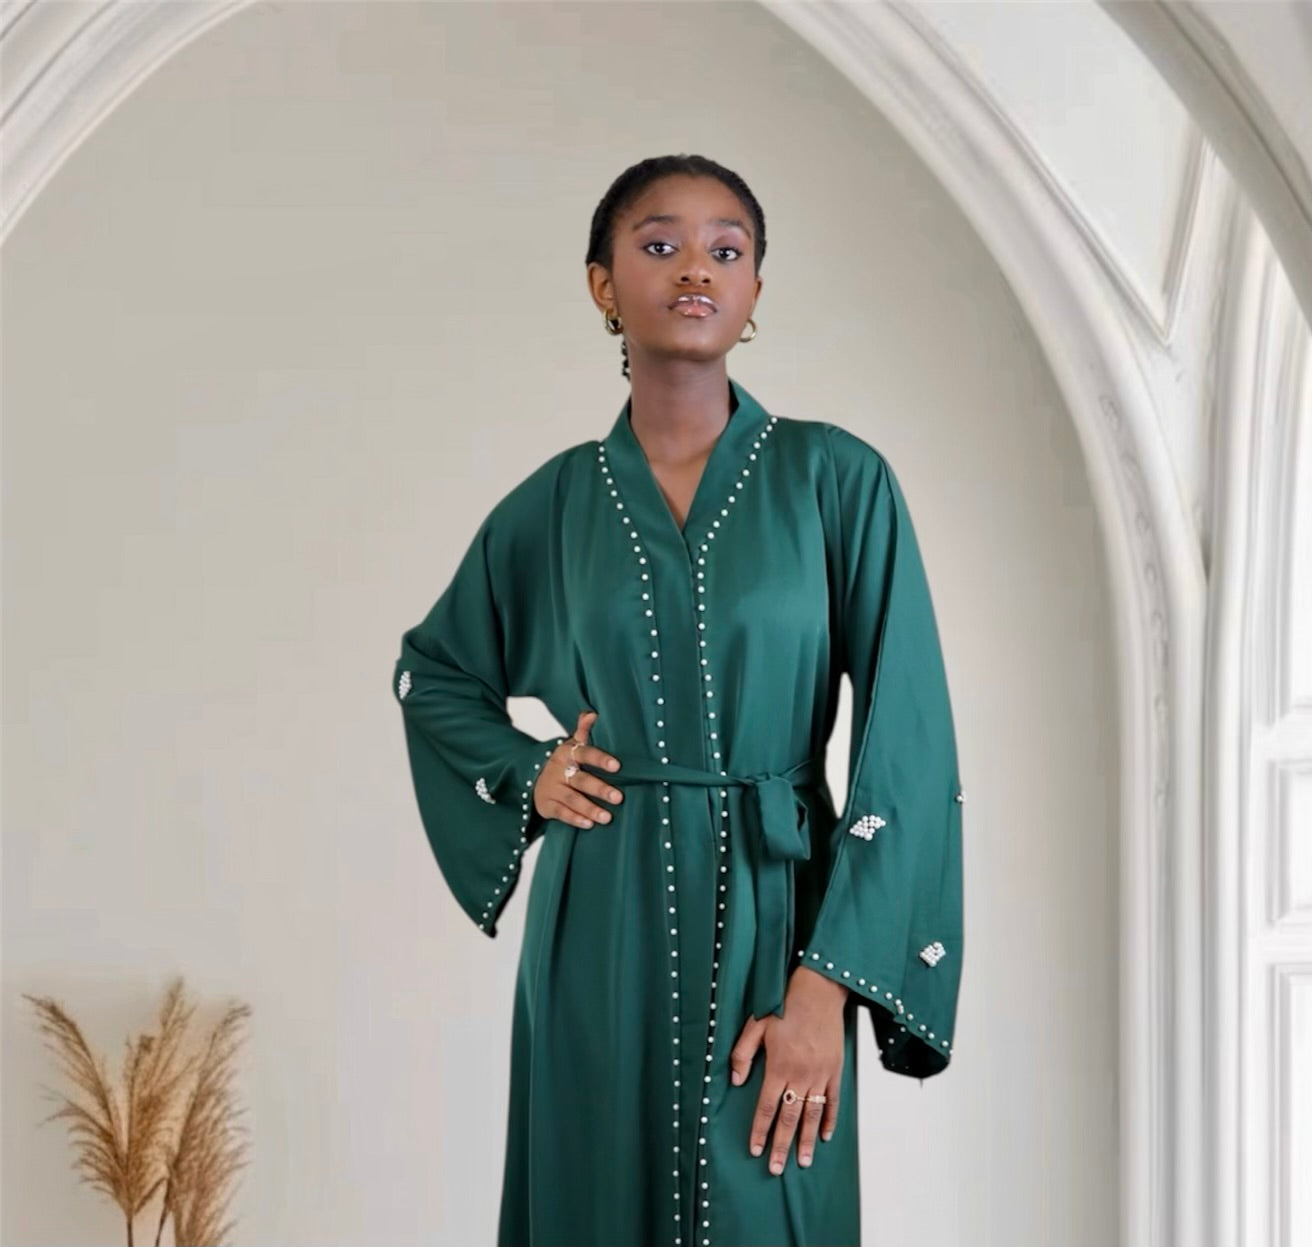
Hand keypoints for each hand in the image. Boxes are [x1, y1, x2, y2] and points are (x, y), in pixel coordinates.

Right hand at [533, 709, 623, 828]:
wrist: (532, 779)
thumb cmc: (563, 762)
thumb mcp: (571, 746)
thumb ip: (583, 731)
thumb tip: (593, 714)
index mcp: (567, 753)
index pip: (584, 753)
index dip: (599, 759)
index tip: (616, 765)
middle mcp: (558, 771)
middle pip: (580, 780)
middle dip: (599, 789)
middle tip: (619, 797)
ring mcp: (552, 789)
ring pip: (572, 799)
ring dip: (590, 808)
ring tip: (607, 817)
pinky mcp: (547, 805)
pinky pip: (561, 813)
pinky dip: (575, 819)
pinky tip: (589, 824)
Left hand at [729, 966, 846, 1174]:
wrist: (818, 991)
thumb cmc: (784, 1005)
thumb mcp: (755, 1025)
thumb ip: (742, 1053)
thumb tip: (736, 1081)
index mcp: (778, 1066)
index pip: (766, 1107)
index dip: (759, 1130)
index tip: (755, 1150)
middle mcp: (800, 1075)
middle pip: (789, 1118)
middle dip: (781, 1145)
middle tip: (775, 1169)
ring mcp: (820, 1074)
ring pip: (812, 1115)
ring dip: (806, 1141)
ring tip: (802, 1162)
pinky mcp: (835, 1070)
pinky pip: (833, 1101)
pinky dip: (830, 1120)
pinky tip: (825, 1136)